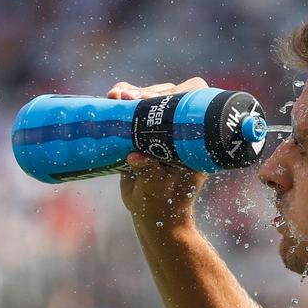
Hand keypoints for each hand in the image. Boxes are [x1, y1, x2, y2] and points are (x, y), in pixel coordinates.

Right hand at [107, 77, 208, 232]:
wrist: (152, 215)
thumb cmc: (163, 206)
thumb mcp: (157, 190)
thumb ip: (149, 174)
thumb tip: (135, 158)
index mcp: (195, 140)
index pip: (195, 103)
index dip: (178, 94)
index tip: (153, 100)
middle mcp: (181, 129)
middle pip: (171, 94)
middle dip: (149, 92)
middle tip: (130, 98)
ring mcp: (162, 128)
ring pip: (150, 96)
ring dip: (132, 92)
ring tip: (116, 96)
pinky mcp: (142, 130)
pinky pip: (133, 107)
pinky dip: (121, 99)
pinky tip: (111, 97)